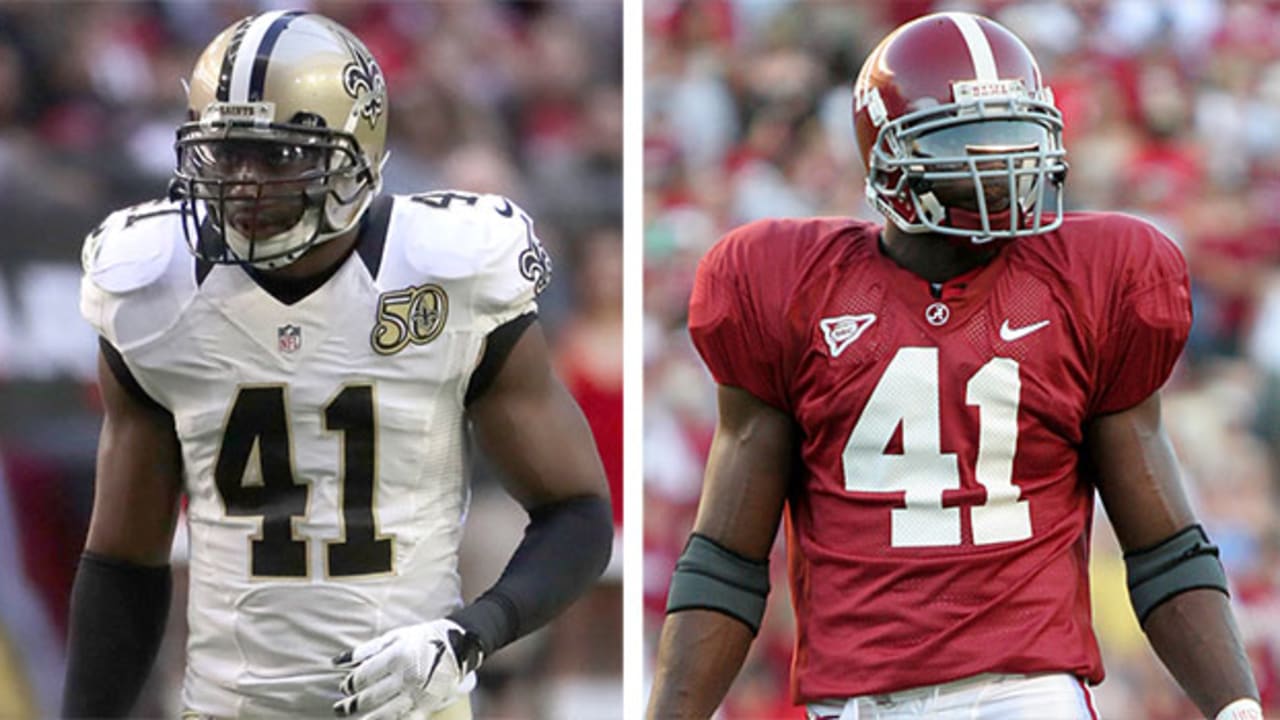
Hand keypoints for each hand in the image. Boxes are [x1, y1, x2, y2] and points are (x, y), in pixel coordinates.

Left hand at [332, 619, 481, 718]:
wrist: (460, 646)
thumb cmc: (423, 638)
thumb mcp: (395, 637)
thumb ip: (365, 650)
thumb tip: (336, 661)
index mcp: (397, 657)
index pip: (364, 676)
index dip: (350, 684)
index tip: (343, 687)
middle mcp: (407, 677)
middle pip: (371, 697)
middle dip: (351, 704)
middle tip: (339, 708)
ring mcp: (418, 694)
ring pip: (385, 715)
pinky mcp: (428, 706)